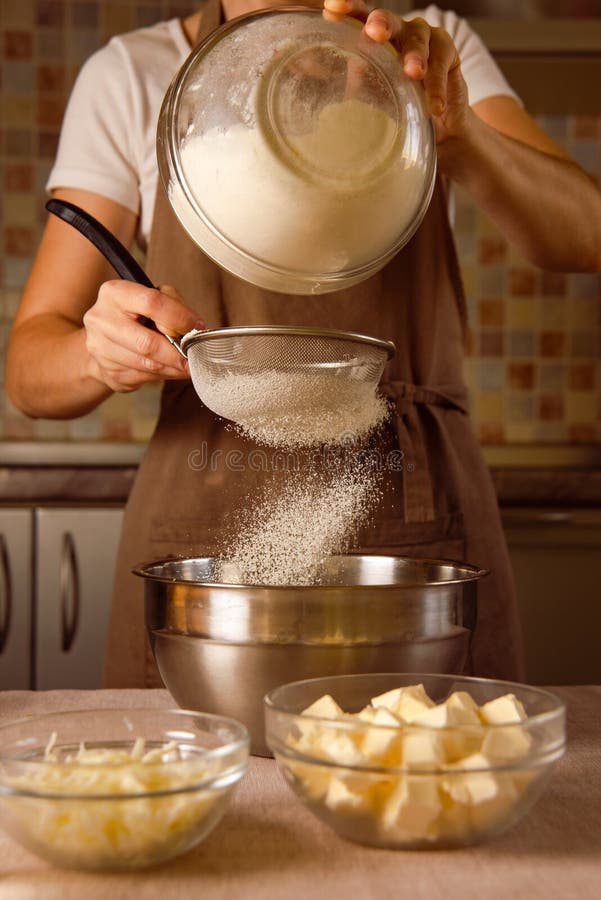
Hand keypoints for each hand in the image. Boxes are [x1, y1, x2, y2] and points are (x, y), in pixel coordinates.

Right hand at [83, 281, 203, 392]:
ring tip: (187, 366)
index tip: (197, 327)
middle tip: (195, 358)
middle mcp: (101, 320)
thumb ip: (174, 305)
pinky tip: (169, 370)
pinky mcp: (108, 372)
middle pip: (147, 343)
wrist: (105, 339)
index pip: (151, 302)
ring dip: (173, 368)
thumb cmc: (136, 315)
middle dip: (176, 354)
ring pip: (146, 365)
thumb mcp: (155, 297)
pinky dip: (162, 376)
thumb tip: (194, 328)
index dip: (179, 317)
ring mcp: (101, 348)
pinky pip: (143, 378)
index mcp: (114, 294)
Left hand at [323, 0, 469, 143]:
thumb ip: (359, 86)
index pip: (360, 18)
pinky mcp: (447, 51)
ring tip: (413, 74)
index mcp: (376, 38)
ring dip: (416, 56)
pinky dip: (437, 85)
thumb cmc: (399, 105)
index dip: (349, 10)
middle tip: (375, 32)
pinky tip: (435, 106)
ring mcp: (425, 37)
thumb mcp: (375, 98)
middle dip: (382, 23)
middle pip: (390, 20)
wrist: (435, 126)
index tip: (332, 8)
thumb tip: (334, 85)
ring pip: (419, 39)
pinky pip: (442, 62)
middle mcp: (399, 31)